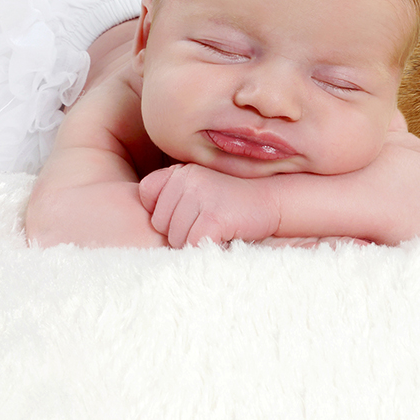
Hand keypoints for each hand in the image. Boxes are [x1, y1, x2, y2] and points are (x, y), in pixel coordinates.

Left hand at [138, 164, 280, 247]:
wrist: (273, 201)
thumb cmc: (232, 202)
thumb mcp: (200, 188)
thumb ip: (173, 196)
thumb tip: (146, 222)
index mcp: (181, 171)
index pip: (146, 193)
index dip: (164, 211)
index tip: (190, 211)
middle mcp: (187, 179)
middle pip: (159, 223)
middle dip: (180, 231)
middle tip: (208, 222)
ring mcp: (200, 196)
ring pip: (174, 238)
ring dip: (194, 243)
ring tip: (217, 229)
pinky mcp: (213, 217)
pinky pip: (192, 246)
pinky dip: (206, 249)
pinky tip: (223, 236)